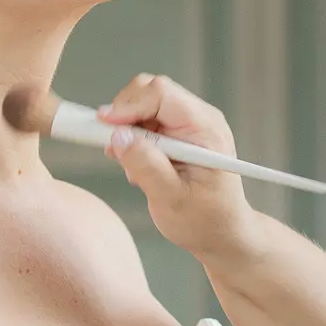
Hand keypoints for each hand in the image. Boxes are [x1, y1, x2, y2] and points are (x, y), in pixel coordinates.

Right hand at [98, 74, 256, 264]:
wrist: (222, 233)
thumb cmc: (205, 221)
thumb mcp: (171, 199)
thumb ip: (146, 166)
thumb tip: (118, 136)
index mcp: (206, 129)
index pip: (161, 94)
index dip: (128, 105)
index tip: (104, 126)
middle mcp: (200, 118)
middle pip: (150, 92)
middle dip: (125, 117)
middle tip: (114, 150)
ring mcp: (190, 123)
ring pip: (144, 105)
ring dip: (128, 131)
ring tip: (134, 168)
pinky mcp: (178, 132)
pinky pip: (146, 121)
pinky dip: (134, 139)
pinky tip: (140, 167)